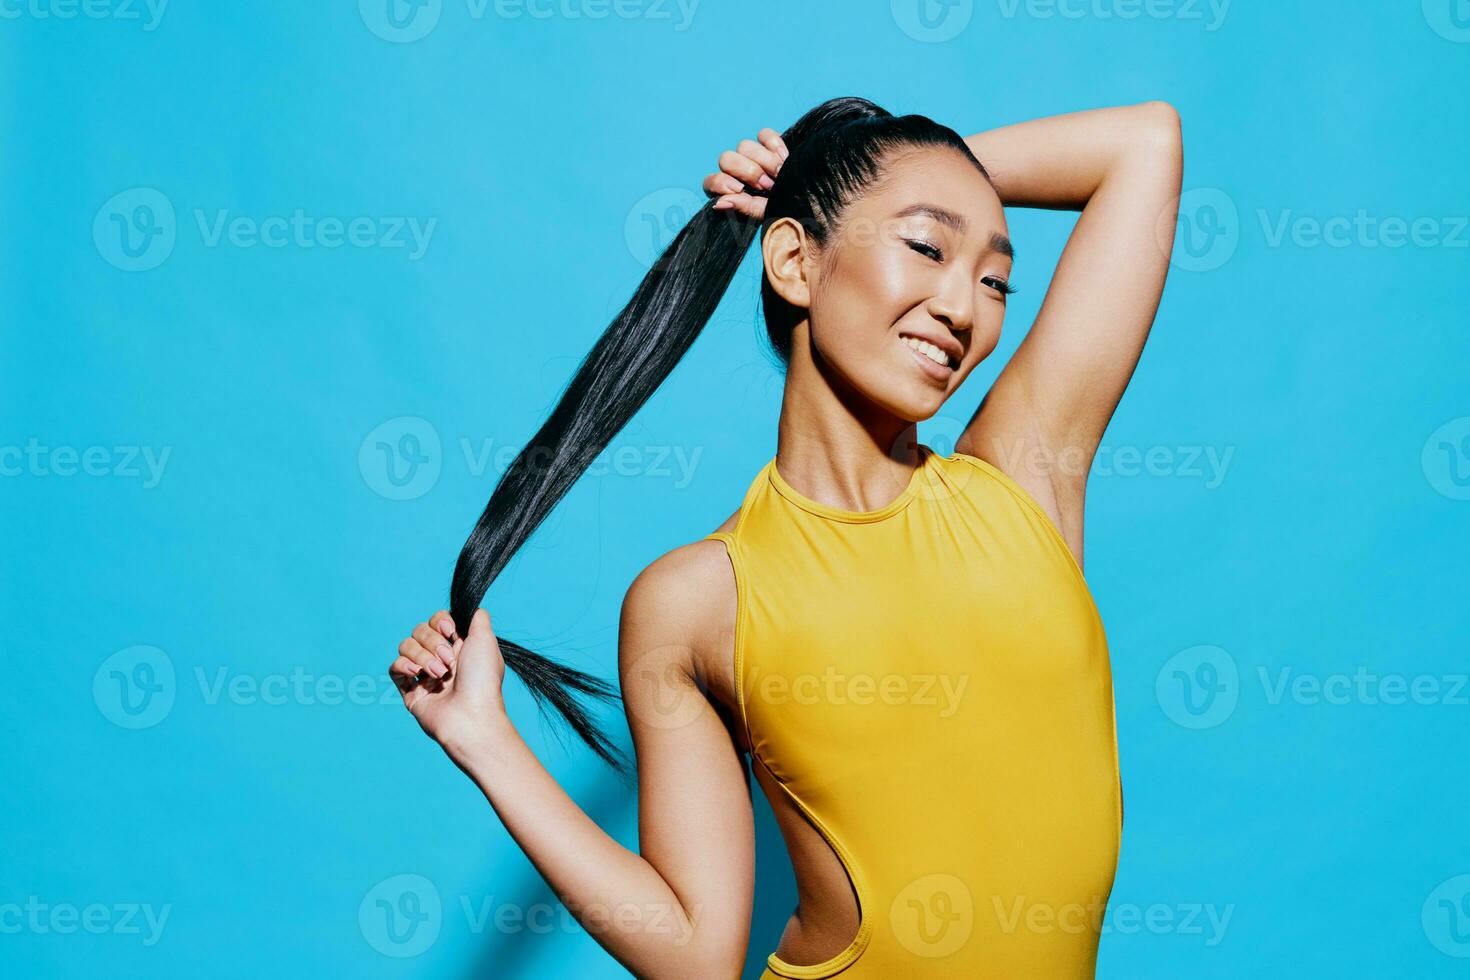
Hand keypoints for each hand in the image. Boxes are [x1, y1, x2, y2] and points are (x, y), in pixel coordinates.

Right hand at [390, 608, 508, 755]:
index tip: (451, 631)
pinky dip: (404, 665)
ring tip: (439, 674)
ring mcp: (424, 674)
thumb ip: (477, 617)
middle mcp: (441, 658)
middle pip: (420, 630)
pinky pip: (395, 667)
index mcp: (459, 646)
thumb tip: (470, 607)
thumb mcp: (486, 640)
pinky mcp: (410, 690)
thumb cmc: (482, 680)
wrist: (470, 716)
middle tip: (449, 662)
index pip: (438, 620)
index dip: (440, 621)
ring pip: (406, 645)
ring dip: (422, 656)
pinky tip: (417, 674)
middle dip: (433, 642)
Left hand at [702, 127, 787, 220]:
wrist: (811, 198)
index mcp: (733, 192)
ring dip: (764, 161)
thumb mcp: (767, 213)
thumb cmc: (789, 211)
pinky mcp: (770, 144)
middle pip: (726, 158)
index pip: (710, 181)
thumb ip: (745, 207)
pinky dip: (774, 144)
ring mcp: (754, 156)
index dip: (721, 182)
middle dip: (748, 171)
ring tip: (779, 174)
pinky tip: (785, 158)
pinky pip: (764, 134)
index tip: (739, 190)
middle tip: (767, 185)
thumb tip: (719, 202)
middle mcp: (739, 172)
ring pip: (744, 145)